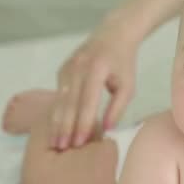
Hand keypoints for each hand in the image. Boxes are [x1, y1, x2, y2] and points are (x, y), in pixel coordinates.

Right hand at [50, 14, 137, 149]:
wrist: (113, 34)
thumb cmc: (124, 63)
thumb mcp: (127, 86)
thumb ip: (117, 108)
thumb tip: (106, 130)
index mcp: (96, 70)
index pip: (87, 102)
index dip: (82, 124)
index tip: (79, 143)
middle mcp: (78, 67)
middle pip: (69, 103)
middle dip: (64, 128)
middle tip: (61, 149)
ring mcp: (67, 67)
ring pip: (60, 100)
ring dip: (57, 122)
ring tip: (55, 143)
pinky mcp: (62, 70)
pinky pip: (58, 95)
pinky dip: (58, 112)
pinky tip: (56, 128)